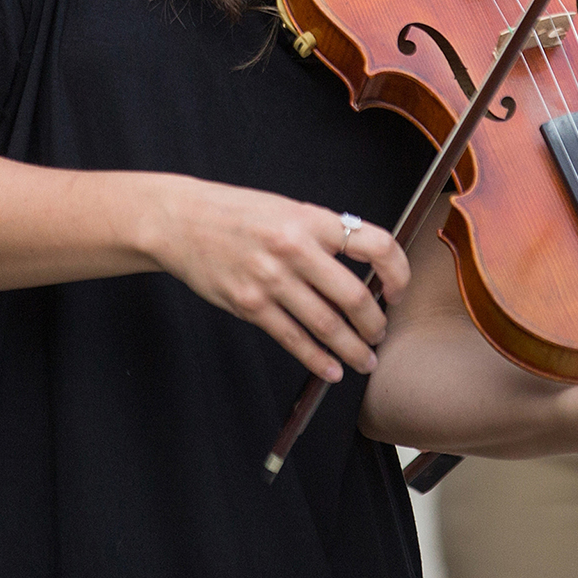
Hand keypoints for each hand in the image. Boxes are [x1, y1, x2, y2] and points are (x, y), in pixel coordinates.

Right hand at [142, 178, 410, 381]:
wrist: (180, 220)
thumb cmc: (235, 212)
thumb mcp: (285, 208)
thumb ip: (322, 234)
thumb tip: (363, 268)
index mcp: (309, 219)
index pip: (374, 245)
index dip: (397, 272)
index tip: (397, 290)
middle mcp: (293, 248)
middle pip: (354, 296)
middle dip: (375, 324)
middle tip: (379, 334)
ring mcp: (270, 279)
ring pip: (327, 325)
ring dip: (352, 349)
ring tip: (364, 359)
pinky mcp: (249, 304)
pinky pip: (292, 339)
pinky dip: (317, 359)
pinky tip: (330, 369)